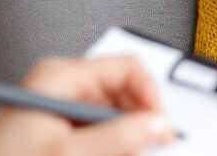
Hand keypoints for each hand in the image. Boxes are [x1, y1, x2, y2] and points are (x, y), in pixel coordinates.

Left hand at [0, 56, 176, 155]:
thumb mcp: (69, 154)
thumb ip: (119, 139)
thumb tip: (160, 126)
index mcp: (61, 76)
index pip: (126, 69)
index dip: (151, 98)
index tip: (163, 129)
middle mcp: (61, 85)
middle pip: (121, 94)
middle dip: (138, 124)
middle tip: (148, 150)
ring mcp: (57, 107)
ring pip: (110, 117)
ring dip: (122, 139)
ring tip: (124, 155)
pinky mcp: (54, 129)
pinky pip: (94, 132)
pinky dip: (106, 147)